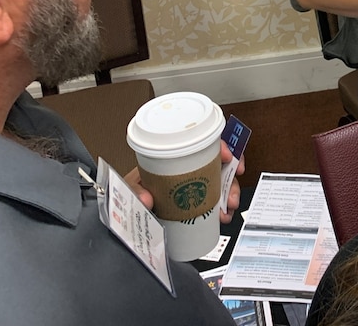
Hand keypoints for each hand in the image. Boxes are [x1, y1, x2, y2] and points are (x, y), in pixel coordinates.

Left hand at [124, 140, 245, 224]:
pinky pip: (218, 198)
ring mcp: (194, 184)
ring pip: (223, 181)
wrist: (125, 210)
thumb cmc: (128, 189)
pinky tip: (223, 215)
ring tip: (227, 209)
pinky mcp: (196, 201)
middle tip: (231, 191)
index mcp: (176, 156)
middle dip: (232, 176)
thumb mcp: (129, 186)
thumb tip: (147, 198)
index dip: (222, 145)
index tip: (227, 157)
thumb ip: (135, 191)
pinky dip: (224, 206)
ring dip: (230, 194)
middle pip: (221, 162)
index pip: (205, 141)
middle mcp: (189, 167)